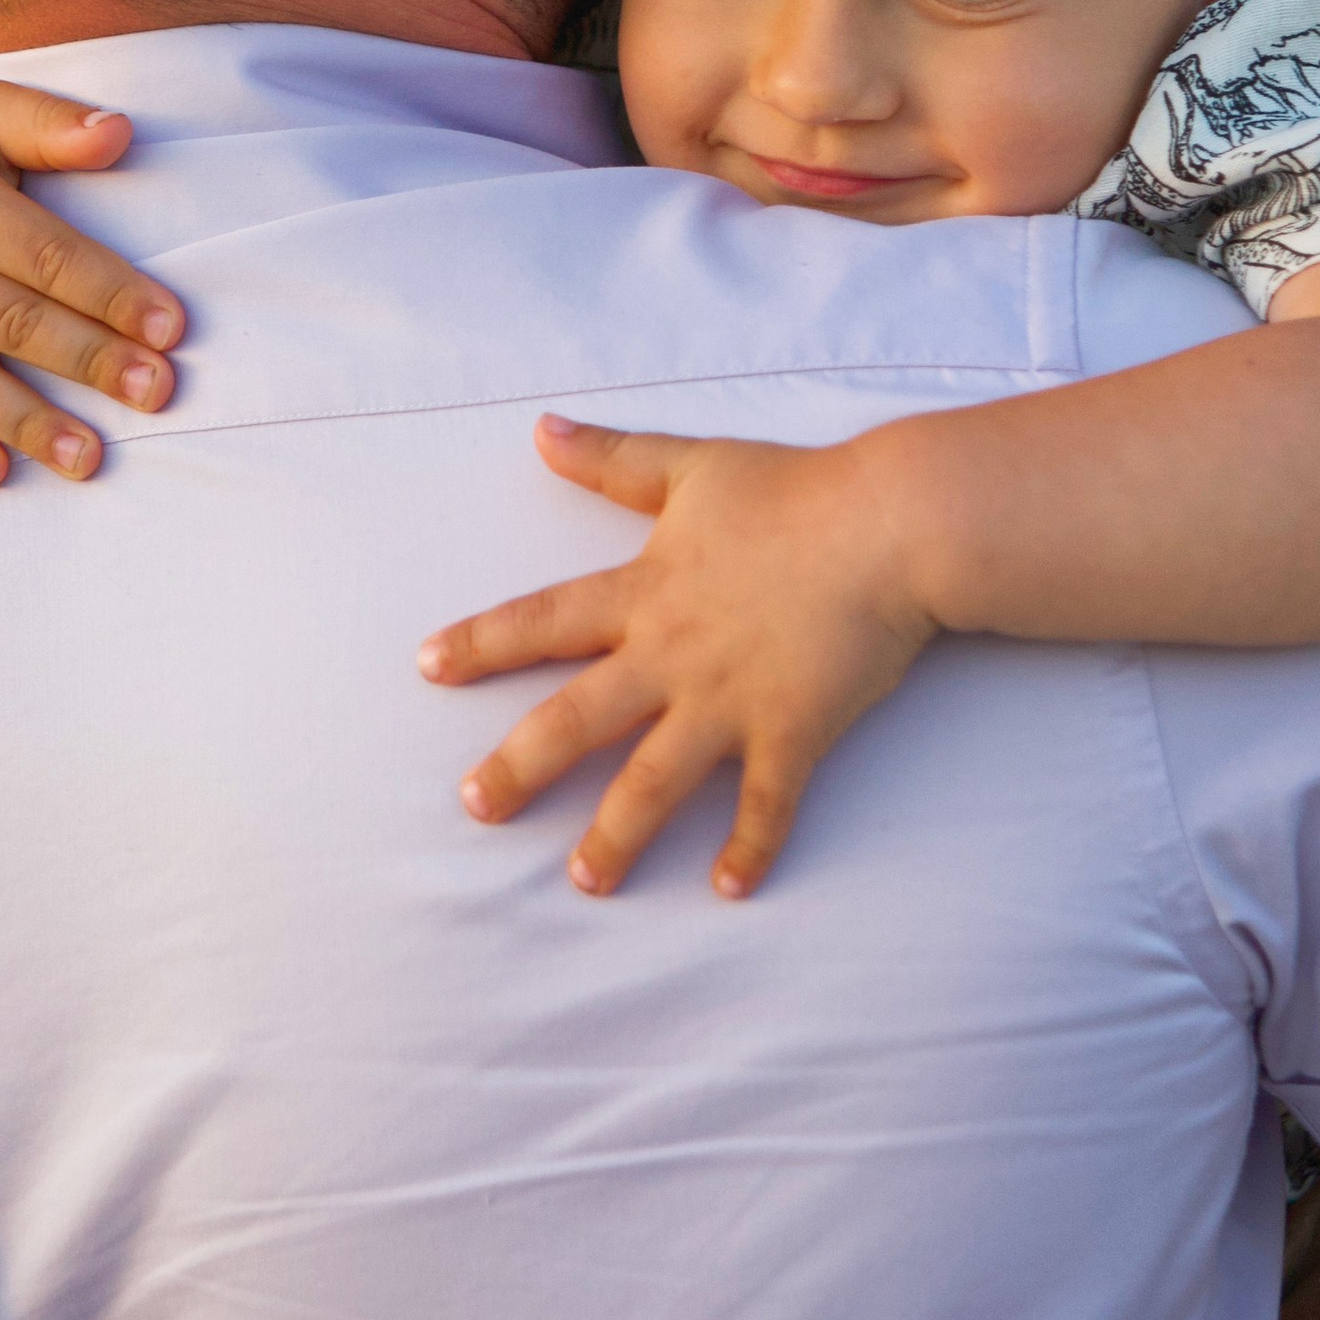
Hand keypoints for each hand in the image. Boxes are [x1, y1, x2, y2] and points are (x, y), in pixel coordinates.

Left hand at [419, 418, 936, 896]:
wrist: (891, 524)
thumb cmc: (796, 489)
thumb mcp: (692, 464)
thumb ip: (614, 459)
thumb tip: (541, 431)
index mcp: (644, 593)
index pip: (542, 620)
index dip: (481, 642)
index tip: (428, 666)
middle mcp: (671, 656)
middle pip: (575, 720)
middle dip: (519, 768)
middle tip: (474, 807)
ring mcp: (729, 700)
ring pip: (654, 781)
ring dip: (616, 835)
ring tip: (585, 880)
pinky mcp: (792, 730)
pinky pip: (765, 804)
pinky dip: (749, 848)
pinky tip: (729, 888)